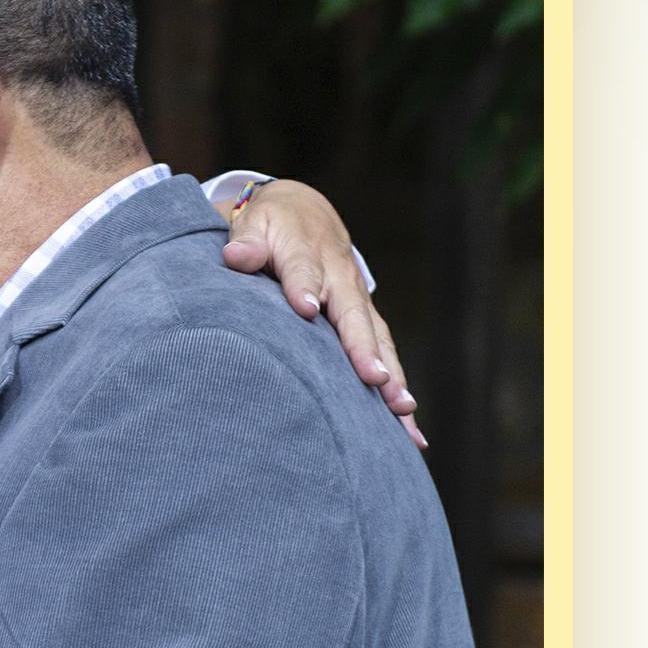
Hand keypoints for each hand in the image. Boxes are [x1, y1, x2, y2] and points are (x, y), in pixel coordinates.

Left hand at [222, 180, 424, 448]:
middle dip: (363, 347)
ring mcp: (358, 302)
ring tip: (402, 409)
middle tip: (373, 377)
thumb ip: (247, 243)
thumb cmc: (272, 227)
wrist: (306, 215)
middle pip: (352, 314)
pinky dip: (398, 392)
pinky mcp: (367, 324)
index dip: (304, 288)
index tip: (305, 310)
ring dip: (392, 374)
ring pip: (377, 340)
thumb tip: (237, 256)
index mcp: (306, 251)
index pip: (303, 269)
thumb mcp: (254, 224)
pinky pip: (386, 357)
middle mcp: (340, 278)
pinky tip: (411, 432)